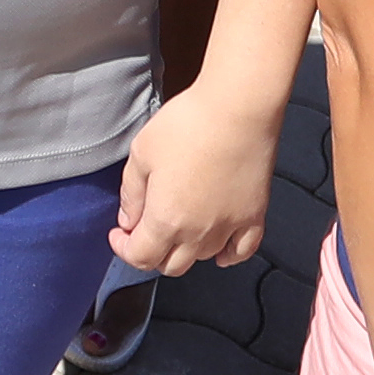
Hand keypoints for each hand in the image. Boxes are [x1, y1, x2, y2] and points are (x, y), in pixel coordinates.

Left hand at [111, 89, 278, 278]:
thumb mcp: (141, 153)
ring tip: (179, 226)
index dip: (123, 248)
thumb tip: (128, 219)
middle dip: (152, 253)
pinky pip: (242, 251)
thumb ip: (130, 193)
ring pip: (203, 258)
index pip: (140, 257)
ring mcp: (229, 226)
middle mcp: (198, 232)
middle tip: (145, 232)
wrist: (237, 109)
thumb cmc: (187, 125)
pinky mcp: (254, 215)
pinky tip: (219, 250)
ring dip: (185, 250)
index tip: (118, 234)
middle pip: (171, 265)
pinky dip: (228, 255)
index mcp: (166, 219)